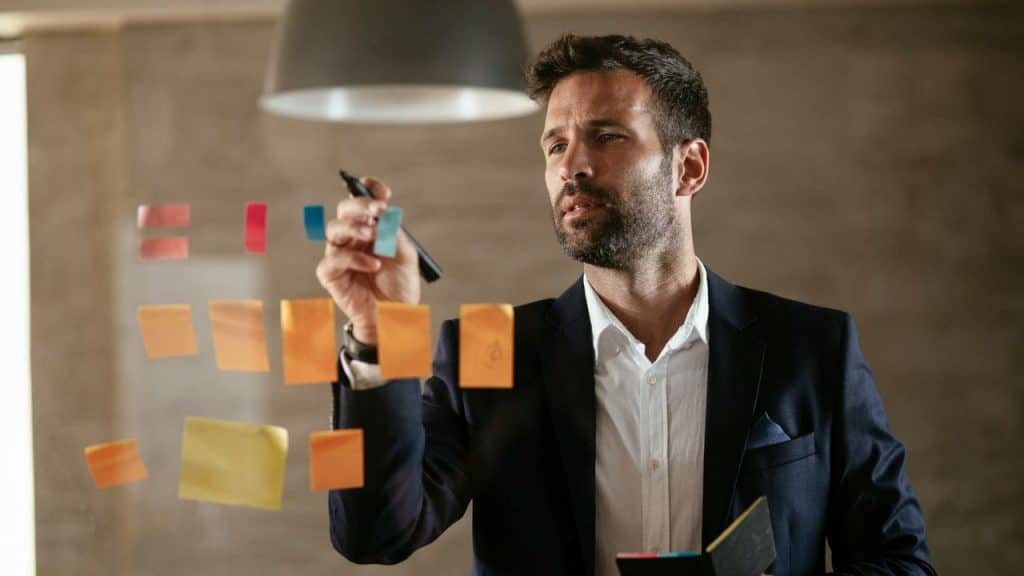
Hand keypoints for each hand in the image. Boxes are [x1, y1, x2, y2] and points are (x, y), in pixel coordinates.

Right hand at [315, 177, 420, 343]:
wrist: (396, 315)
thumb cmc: (400, 285)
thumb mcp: (405, 255)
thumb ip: (393, 232)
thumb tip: (383, 213)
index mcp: (370, 228)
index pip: (363, 201)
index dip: (369, 190)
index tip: (383, 191)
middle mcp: (352, 238)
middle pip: (344, 210)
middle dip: (360, 205)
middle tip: (377, 211)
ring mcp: (340, 254)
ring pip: (334, 229)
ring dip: (355, 228)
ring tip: (374, 235)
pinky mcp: (331, 275)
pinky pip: (334, 259)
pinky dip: (354, 259)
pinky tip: (373, 266)